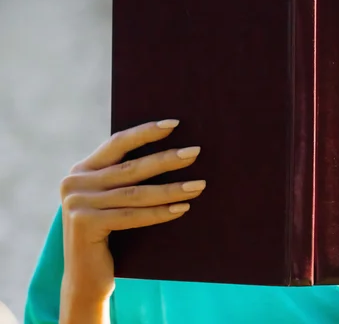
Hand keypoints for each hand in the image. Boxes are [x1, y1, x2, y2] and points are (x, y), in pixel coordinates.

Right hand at [59, 119, 205, 313]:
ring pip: (136, 193)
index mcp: (81, 169)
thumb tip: (172, 150)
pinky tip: (182, 208)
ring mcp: (78, 204)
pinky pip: (132, 216)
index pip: (118, 142)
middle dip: (167, 159)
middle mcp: (75, 183)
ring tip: (199, 184)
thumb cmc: (108, 232)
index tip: (175, 124)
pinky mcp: (85, 225)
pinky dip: (160, 212)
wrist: (85, 279)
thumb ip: (123, 175)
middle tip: (195, 151)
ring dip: (172, 188)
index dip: (146, 132)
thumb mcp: (110, 198)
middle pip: (132, 167)